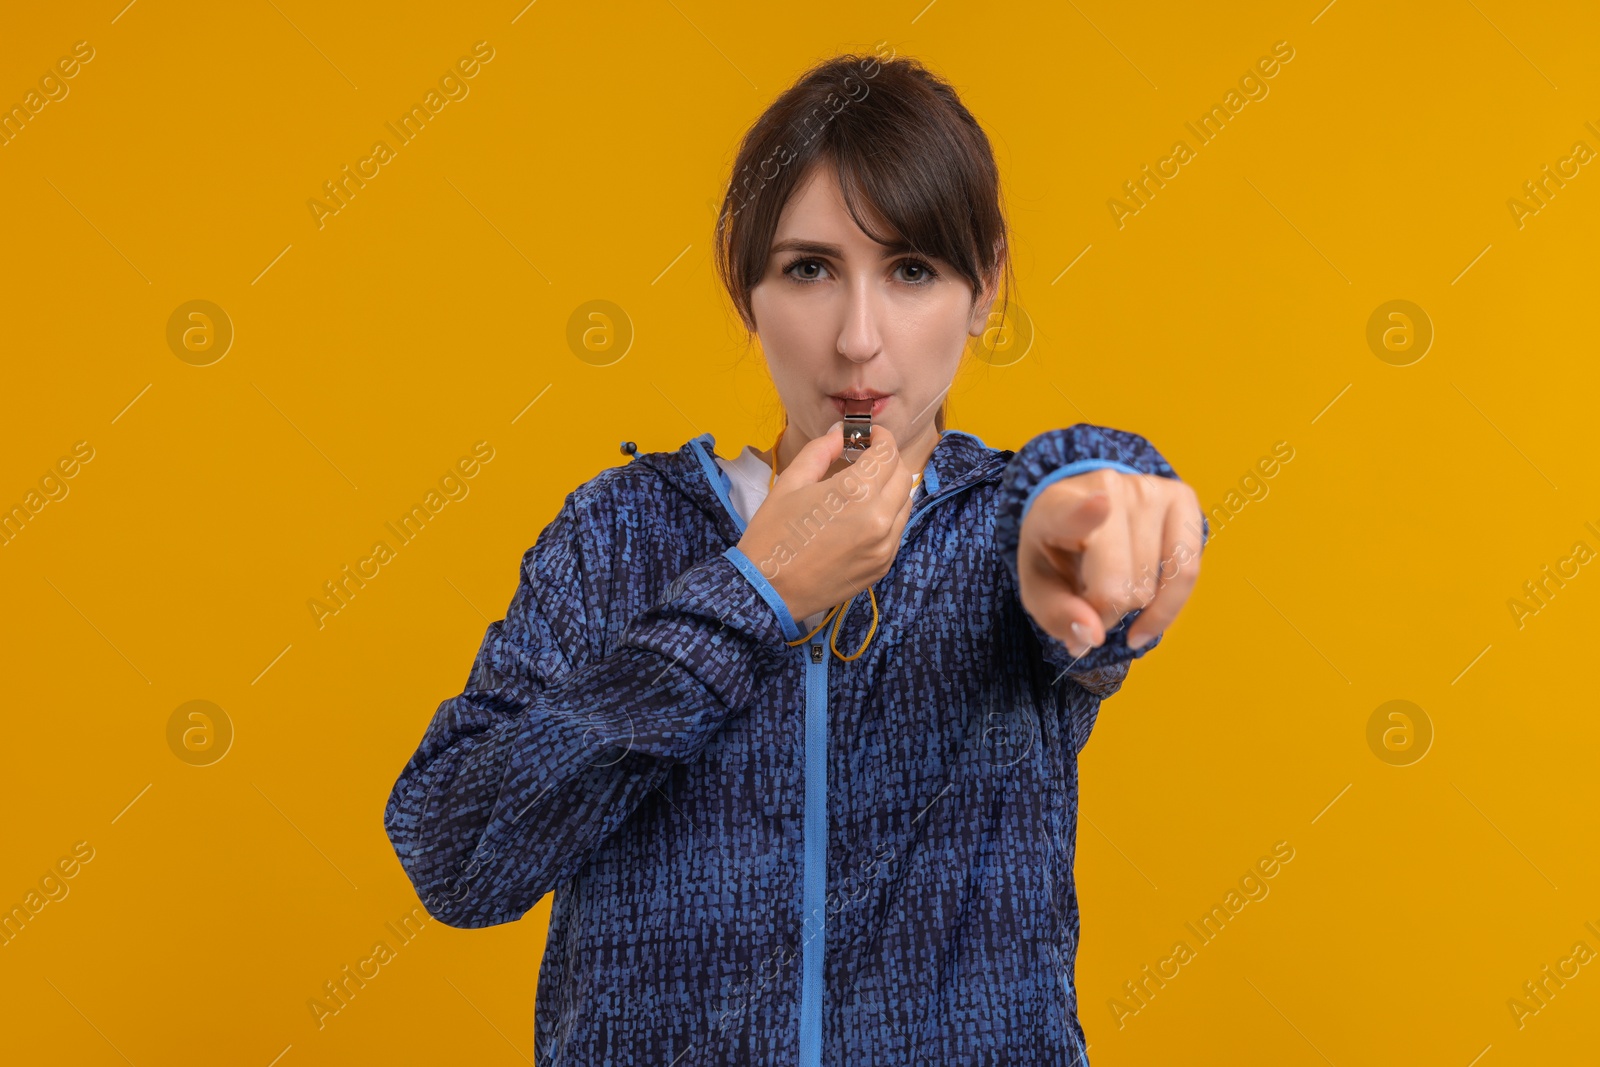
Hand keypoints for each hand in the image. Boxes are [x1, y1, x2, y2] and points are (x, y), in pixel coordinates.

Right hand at [737, 422, 914, 623]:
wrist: (767, 590)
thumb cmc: (773, 533)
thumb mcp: (790, 482)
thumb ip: (821, 451)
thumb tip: (841, 433)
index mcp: (855, 493)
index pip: (886, 453)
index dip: (881, 437)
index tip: (870, 435)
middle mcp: (879, 519)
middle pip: (902, 476)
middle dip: (888, 460)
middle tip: (867, 458)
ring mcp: (884, 546)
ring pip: (905, 503)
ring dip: (891, 488)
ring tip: (867, 486)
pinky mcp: (883, 565)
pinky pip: (897, 530)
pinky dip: (888, 516)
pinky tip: (863, 515)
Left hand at [1017, 468, 1202, 658]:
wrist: (1084, 515)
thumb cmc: (1059, 555)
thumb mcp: (1040, 589)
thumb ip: (1058, 615)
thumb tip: (1094, 637)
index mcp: (1055, 506)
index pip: (1071, 511)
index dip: (1085, 513)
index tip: (1099, 505)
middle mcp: (1105, 487)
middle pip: (1118, 584)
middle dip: (1104, 611)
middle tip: (1089, 601)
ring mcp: (1148, 490)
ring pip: (1150, 586)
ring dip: (1132, 605)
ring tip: (1112, 587)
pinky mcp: (1181, 498)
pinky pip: (1187, 572)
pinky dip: (1166, 609)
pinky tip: (1145, 625)